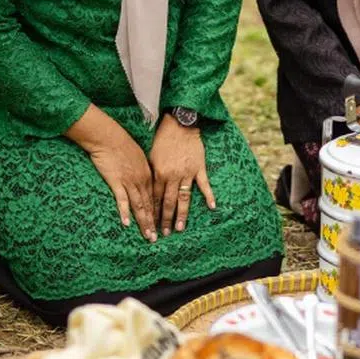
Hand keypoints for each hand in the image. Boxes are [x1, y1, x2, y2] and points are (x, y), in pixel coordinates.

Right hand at [67, 105, 156, 239]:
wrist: (108, 137)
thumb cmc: (122, 145)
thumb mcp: (139, 157)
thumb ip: (143, 170)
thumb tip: (145, 180)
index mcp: (149, 174)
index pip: (156, 198)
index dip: (159, 213)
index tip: (162, 225)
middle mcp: (142, 180)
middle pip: (149, 205)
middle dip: (153, 223)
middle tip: (157, 238)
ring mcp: (129, 181)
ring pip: (139, 205)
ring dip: (143, 222)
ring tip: (147, 236)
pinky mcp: (116, 181)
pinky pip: (122, 199)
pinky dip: (125, 212)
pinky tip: (127, 223)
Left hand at [149, 115, 215, 235]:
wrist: (179, 124)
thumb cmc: (163, 139)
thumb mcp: (151, 156)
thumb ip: (152, 174)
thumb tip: (148, 190)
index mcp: (159, 173)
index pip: (154, 198)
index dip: (152, 212)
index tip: (151, 224)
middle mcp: (172, 176)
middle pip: (168, 202)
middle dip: (165, 219)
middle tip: (164, 234)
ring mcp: (187, 173)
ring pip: (184, 198)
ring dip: (182, 214)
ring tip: (180, 229)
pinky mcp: (199, 168)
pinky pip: (204, 185)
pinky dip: (209, 196)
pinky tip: (212, 207)